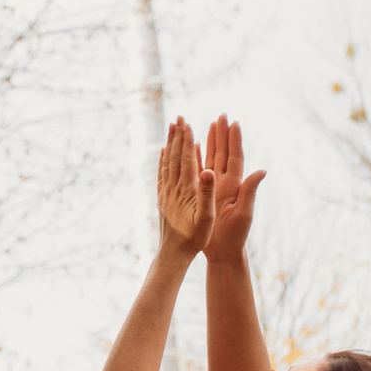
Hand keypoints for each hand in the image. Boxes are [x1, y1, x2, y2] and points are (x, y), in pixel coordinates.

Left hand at [156, 117, 209, 257]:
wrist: (173, 254)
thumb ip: (207, 192)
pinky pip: (162, 175)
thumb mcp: (206, 217)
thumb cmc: (194, 238)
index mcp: (186, 190)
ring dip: (170, 143)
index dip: (186, 139)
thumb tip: (208, 170)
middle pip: (175, 156)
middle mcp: (173, 188)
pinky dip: (163, 161)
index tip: (186, 122)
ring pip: (167, 162)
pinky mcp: (163, 199)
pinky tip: (163, 153)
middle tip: (178, 116)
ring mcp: (166, 193)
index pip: (186, 158)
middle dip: (177, 135)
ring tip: (170, 127)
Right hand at [198, 115, 265, 261]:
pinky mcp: (202, 195)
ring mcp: (213, 188)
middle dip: (221, 135)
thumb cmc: (236, 236)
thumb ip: (250, 191)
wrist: (223, 252)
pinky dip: (195, 159)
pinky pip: (197, 173)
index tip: (233, 123)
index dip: (234, 140)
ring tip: (207, 125)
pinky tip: (192, 148)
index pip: (234, 157)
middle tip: (221, 116)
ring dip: (209, 142)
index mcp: (234, 185)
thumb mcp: (244, 213)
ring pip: (210, 159)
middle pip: (222, 153)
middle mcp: (224, 183)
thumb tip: (262, 170)